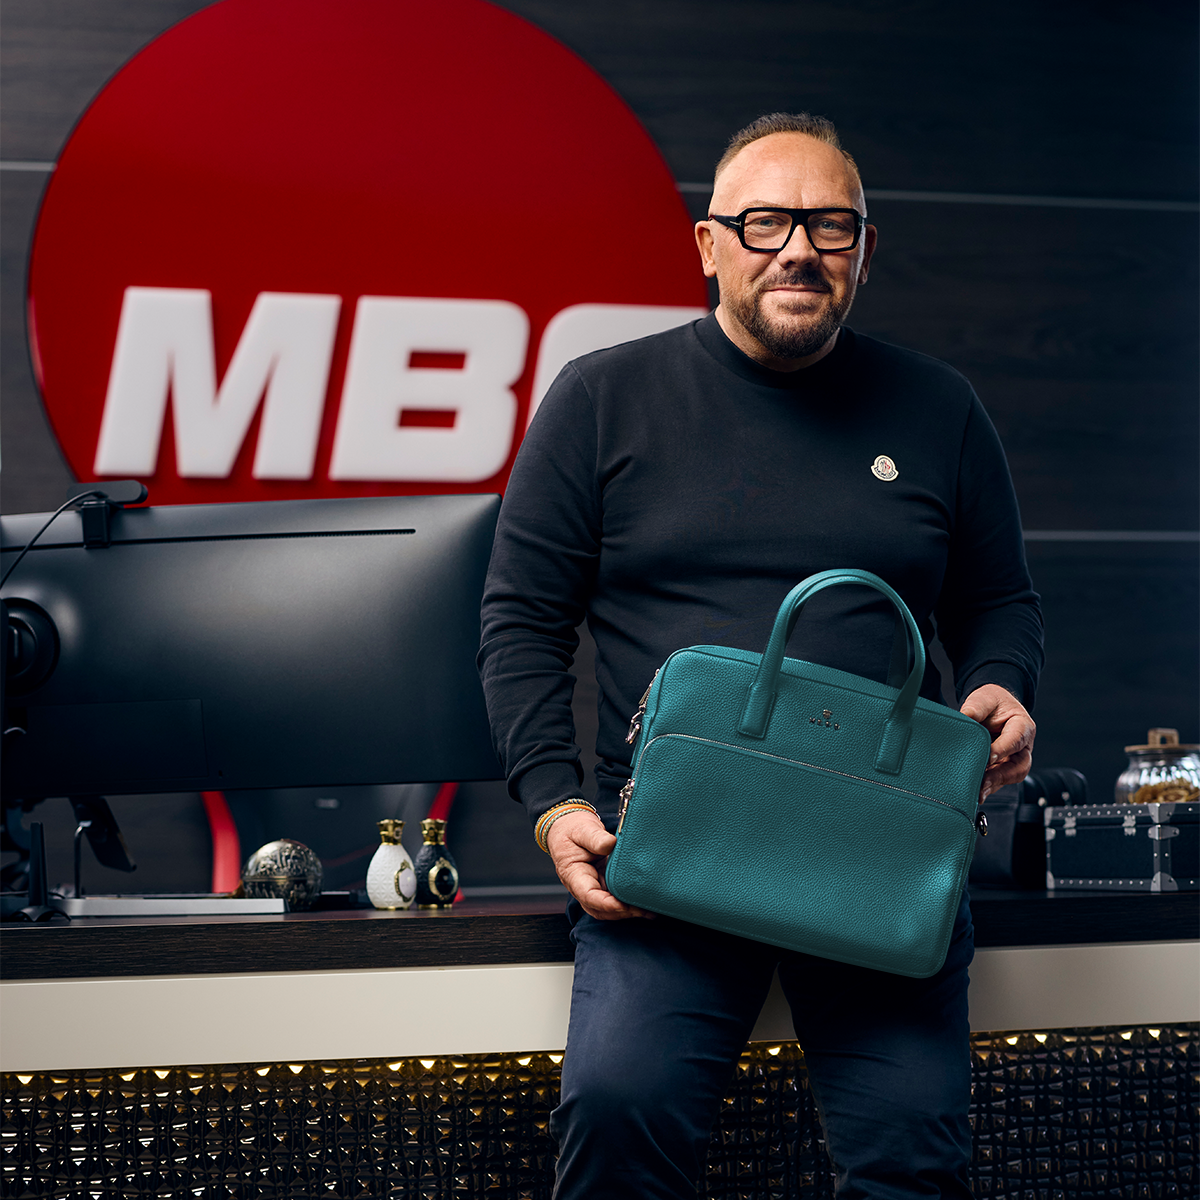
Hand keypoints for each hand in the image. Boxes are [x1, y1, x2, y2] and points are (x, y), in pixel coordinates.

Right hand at [545, 809, 654, 920]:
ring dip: (625, 912)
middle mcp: (581, 886)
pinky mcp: (602, 884)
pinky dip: (627, 904)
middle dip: (620, 912)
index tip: (623, 905)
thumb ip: (595, 837)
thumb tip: (610, 844)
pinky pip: (613, 900)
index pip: (588, 896)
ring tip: (647, 911)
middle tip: (643, 910)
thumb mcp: (582, 829)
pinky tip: (643, 903)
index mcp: (573, 875)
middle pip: (599, 909)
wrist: (568, 828)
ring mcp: (592, 887)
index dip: (606, 904)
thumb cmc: (573, 830)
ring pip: (607, 909)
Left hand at [959, 684, 1035, 800]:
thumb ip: (976, 708)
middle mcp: (1022, 746)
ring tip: (978, 793)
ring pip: (1009, 777)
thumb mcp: (984, 699)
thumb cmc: (991, 703)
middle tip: (983, 783)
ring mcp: (1013, 759)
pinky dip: (987, 786)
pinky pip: (998, 780)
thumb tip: (965, 717)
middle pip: (1019, 766)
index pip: (1016, 740)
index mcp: (1023, 726)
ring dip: (994, 785)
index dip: (1003, 750)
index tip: (989, 757)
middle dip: (1001, 776)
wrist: (991, 708)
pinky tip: (974, 791)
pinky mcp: (1002, 767)